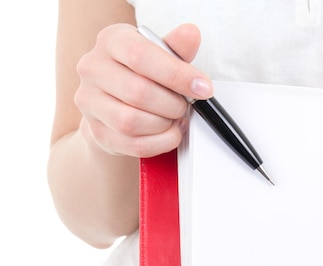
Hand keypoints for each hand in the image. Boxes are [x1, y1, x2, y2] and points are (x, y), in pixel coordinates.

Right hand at [74, 23, 212, 157]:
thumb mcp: (161, 54)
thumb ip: (177, 47)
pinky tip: (168, 133)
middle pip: (138, 92)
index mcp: (112, 41)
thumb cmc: (143, 74)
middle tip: (185, 105)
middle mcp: (93, 68)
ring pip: (132, 122)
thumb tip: (191, 35)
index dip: (177, 75)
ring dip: (165, 124)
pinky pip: (133, 144)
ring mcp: (90, 102)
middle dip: (173, 104)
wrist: (117, 102)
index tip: (202, 88)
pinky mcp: (97, 132)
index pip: (140, 55)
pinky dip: (160, 142)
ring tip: (175, 118)